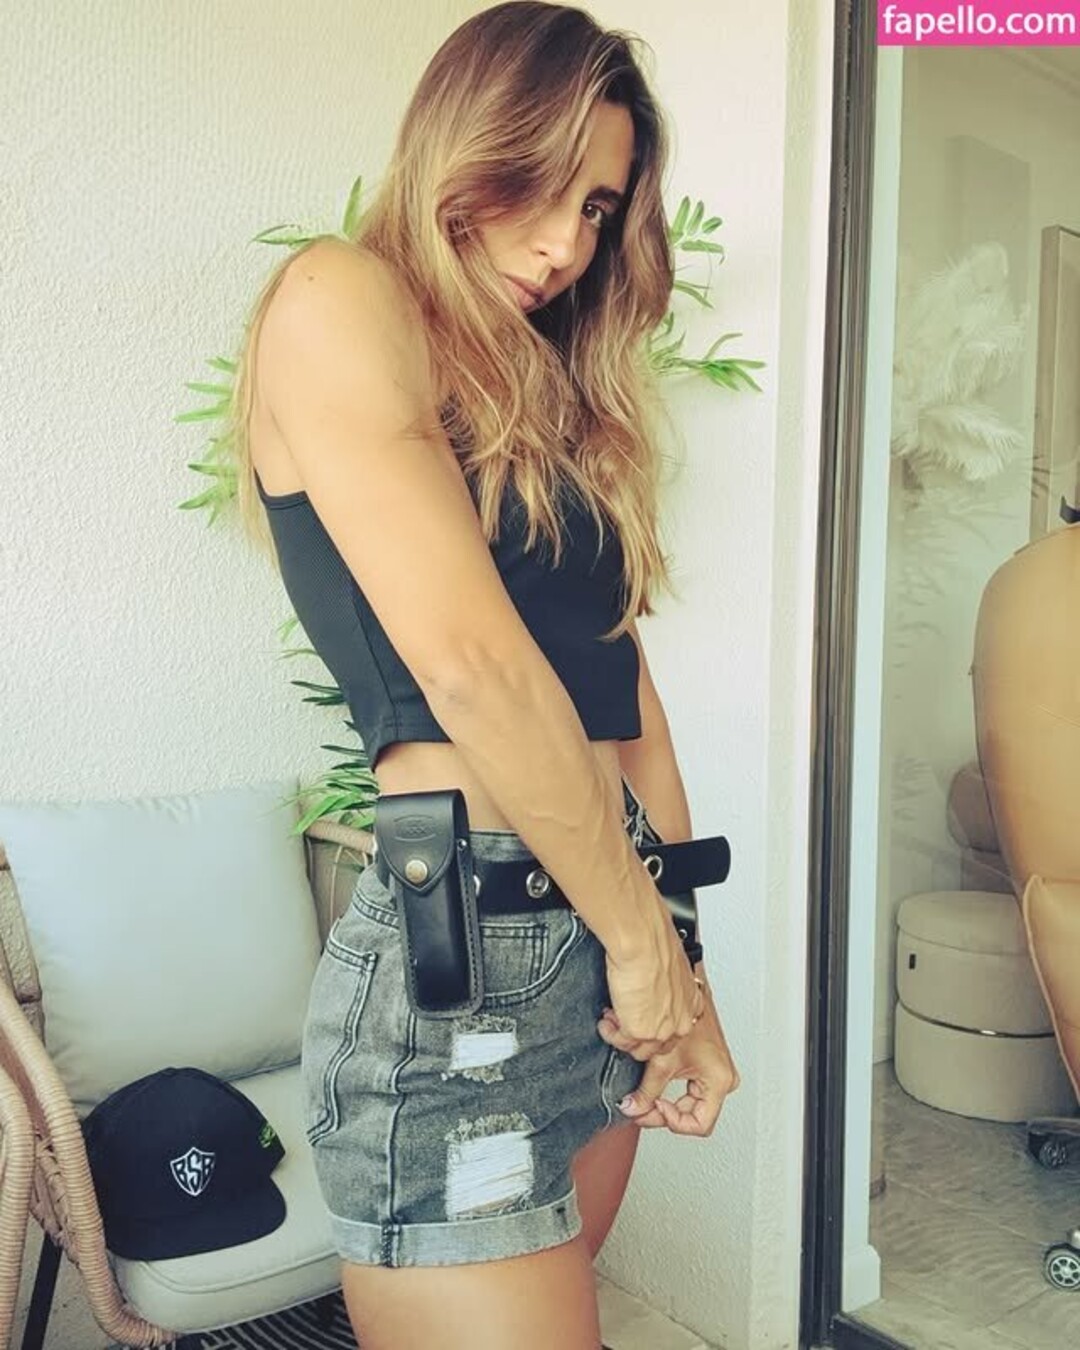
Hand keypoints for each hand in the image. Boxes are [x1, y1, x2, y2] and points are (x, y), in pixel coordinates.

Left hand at [599, 972, 739, 1136]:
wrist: (686, 993)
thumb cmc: (685, 1017)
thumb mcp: (662, 1061)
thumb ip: (647, 1090)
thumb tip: (633, 1109)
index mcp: (719, 1081)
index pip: (699, 1124)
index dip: (672, 1120)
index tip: (654, 1107)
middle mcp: (723, 1081)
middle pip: (692, 1115)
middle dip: (663, 1113)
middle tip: (640, 1107)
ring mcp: (716, 1076)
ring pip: (688, 1106)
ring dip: (664, 1103)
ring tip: (644, 1096)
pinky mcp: (707, 1069)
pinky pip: (688, 1092)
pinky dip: (669, 1092)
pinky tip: (653, 1086)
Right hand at [602, 917, 700, 1059]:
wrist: (643, 941)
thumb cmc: (656, 944)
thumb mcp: (669, 965)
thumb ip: (665, 982)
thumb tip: (653, 983)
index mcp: (691, 1002)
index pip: (677, 1027)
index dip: (657, 1025)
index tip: (643, 1016)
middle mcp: (681, 1019)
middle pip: (660, 1044)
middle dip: (640, 1035)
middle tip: (624, 1019)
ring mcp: (661, 1030)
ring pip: (640, 1049)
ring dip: (623, 1036)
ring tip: (612, 1020)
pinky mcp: (639, 1031)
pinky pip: (620, 1041)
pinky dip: (610, 1033)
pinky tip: (606, 1022)